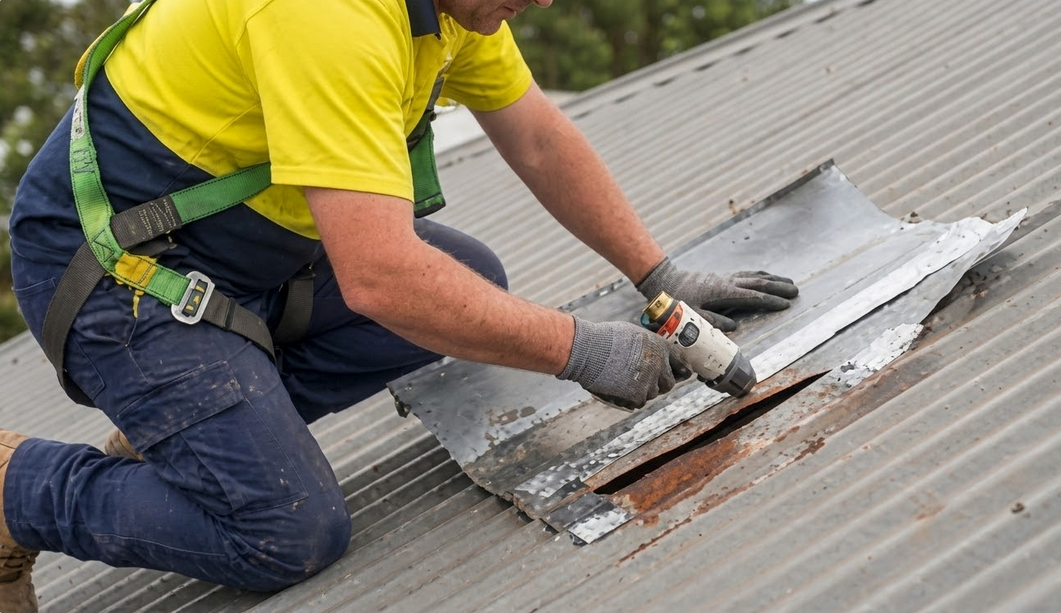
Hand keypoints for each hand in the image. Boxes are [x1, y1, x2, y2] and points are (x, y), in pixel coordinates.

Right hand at [557, 317, 690, 409]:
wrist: (589, 350)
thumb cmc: (605, 339)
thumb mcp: (634, 335)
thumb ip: (648, 347)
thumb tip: (650, 356)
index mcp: (660, 347)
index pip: (681, 363)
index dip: (682, 371)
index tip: (683, 375)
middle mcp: (659, 365)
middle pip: (669, 383)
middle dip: (660, 383)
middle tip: (646, 381)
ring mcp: (649, 382)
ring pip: (652, 394)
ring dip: (642, 390)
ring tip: (625, 380)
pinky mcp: (637, 396)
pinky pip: (639, 402)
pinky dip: (630, 398)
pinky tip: (618, 388)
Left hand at [636, 257, 797, 331]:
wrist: (664, 282)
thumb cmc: (677, 303)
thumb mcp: (691, 317)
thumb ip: (712, 322)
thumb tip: (734, 327)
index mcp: (723, 293)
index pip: (752, 297)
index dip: (771, 300)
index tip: (787, 304)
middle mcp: (727, 282)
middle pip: (758, 283)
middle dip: (778, 287)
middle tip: (797, 291)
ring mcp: (724, 278)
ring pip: (753, 276)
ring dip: (772, 279)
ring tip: (789, 282)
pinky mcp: (721, 277)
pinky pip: (745, 275)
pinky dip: (759, 276)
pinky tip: (764, 278)